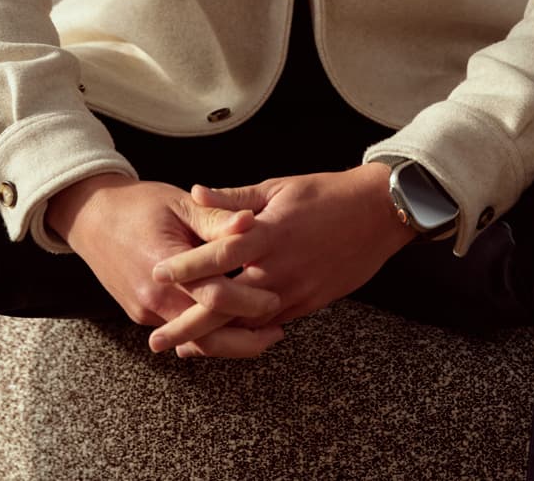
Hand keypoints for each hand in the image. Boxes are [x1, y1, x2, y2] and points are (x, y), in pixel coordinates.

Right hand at [45, 174, 284, 357]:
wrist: (90, 217)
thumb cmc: (138, 204)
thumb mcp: (179, 203)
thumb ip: (215, 218)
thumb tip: (250, 222)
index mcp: (165, 265)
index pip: (214, 295)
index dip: (248, 301)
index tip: (276, 299)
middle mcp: (153, 297)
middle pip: (205, 335)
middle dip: (244, 340)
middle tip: (276, 332)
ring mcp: (144, 310)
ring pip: (193, 342)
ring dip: (227, 343)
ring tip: (261, 336)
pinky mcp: (142, 313)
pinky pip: (179, 331)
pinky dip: (205, 334)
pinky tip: (230, 325)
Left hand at [147, 163, 416, 355]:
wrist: (377, 213)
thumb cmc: (324, 194)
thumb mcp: (277, 187)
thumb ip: (233, 198)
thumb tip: (196, 192)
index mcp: (268, 234)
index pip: (218, 256)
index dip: (186, 267)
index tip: (156, 275)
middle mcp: (279, 269)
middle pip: (226, 306)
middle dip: (189, 326)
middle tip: (158, 341)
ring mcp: (296, 291)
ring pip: (247, 323)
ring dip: (214, 338)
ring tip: (183, 348)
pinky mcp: (310, 303)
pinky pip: (271, 324)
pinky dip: (245, 333)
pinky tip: (226, 339)